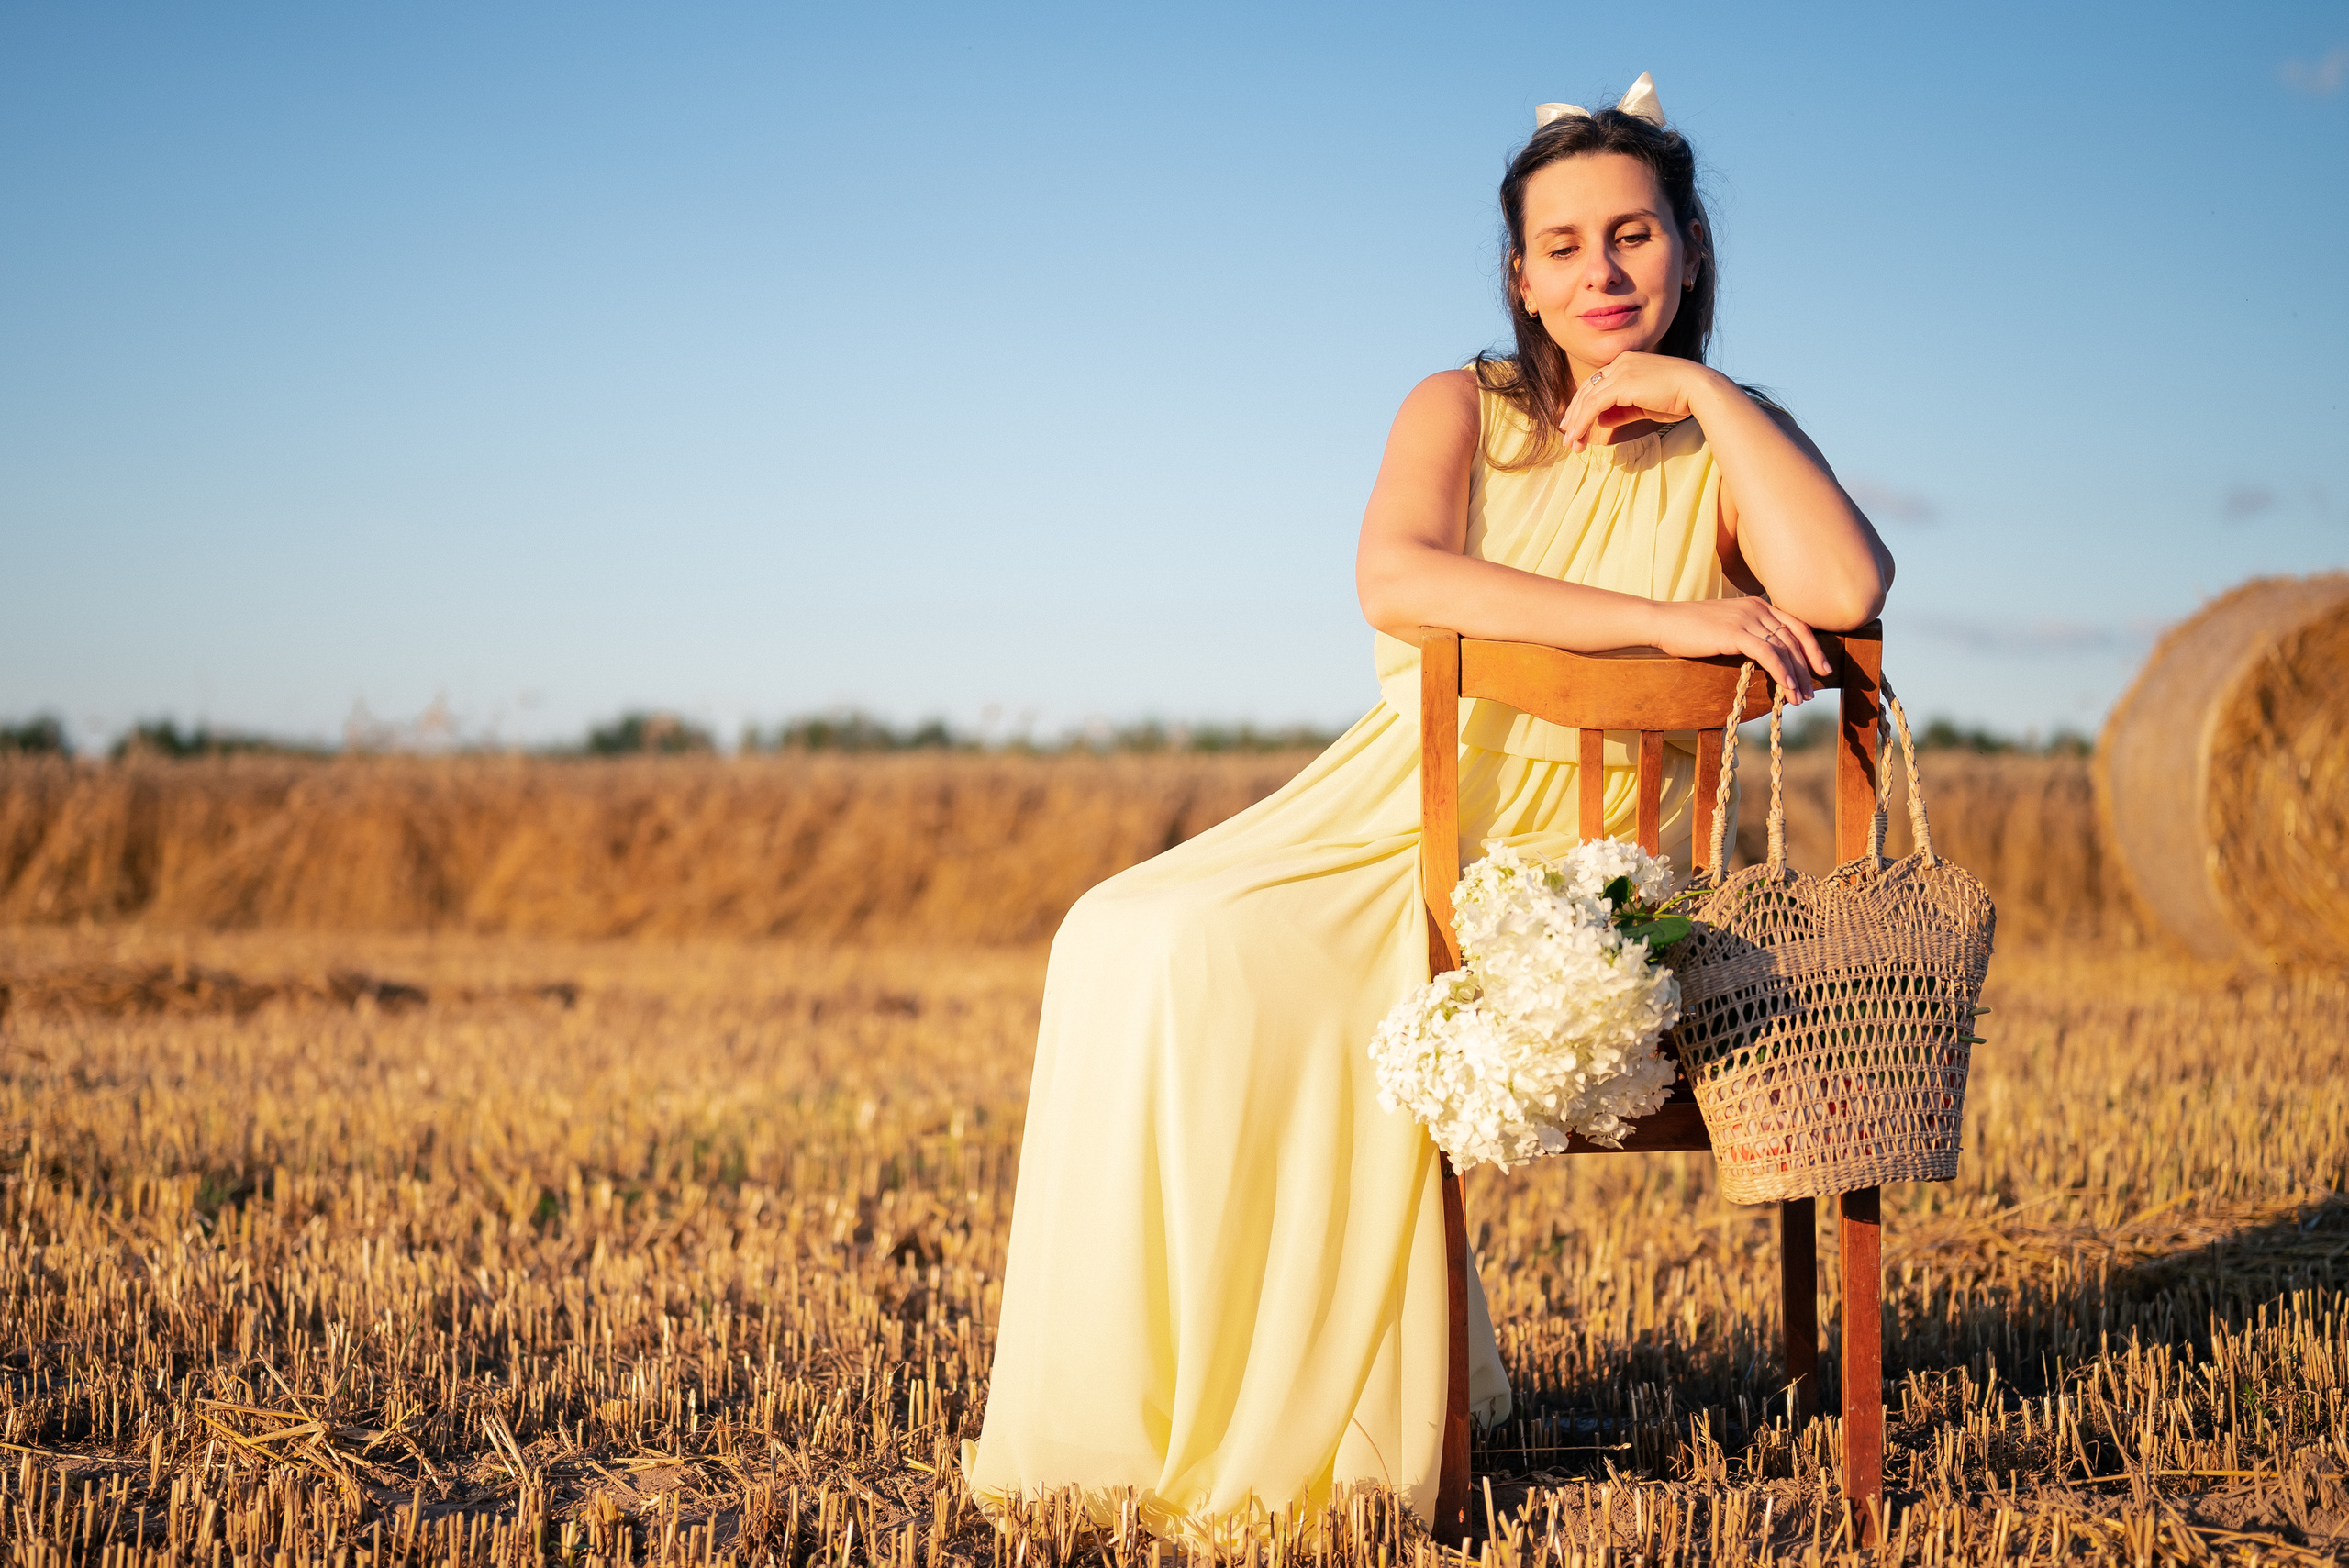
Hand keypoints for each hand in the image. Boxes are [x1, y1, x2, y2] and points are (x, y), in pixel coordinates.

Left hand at [1559, 353, 1718, 453]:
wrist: (1699, 389)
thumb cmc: (1679, 398)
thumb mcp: (1645, 406)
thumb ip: (1622, 411)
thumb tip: (1602, 421)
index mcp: (1627, 363)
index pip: (1597, 384)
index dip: (1583, 405)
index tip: (1574, 423)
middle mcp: (1621, 363)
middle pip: (1588, 390)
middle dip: (1575, 415)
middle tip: (1567, 437)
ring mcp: (1621, 371)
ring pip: (1588, 398)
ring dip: (1577, 423)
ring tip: (1571, 443)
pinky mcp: (1622, 383)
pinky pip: (1594, 405)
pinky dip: (1583, 422)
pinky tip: (1578, 436)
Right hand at [1646, 598, 1830, 702]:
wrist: (1663, 621)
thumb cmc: (1688, 628)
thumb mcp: (1725, 626)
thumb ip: (1746, 633)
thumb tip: (1763, 656)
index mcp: (1757, 605)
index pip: (1796, 625)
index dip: (1812, 648)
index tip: (1821, 669)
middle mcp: (1757, 608)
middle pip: (1795, 638)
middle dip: (1808, 667)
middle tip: (1812, 692)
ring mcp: (1747, 619)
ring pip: (1784, 648)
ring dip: (1796, 676)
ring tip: (1800, 698)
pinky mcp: (1736, 633)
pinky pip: (1768, 655)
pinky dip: (1782, 673)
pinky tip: (1787, 689)